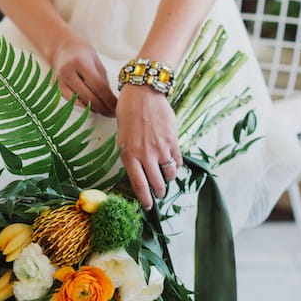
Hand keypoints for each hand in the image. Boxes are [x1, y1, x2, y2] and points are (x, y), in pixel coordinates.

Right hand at [50, 36, 115, 116]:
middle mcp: (68, 71)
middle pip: (89, 96)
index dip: (109, 99)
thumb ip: (103, 79)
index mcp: (81, 61)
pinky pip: (71, 101)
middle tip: (111, 113)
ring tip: (103, 111)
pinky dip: (82, 106)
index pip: (99, 86)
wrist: (62, 48)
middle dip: (102, 107)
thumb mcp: (96, 61)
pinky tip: (90, 107)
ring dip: (93, 109)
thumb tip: (111, 99)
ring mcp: (60, 80)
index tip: (117, 107)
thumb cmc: (82, 53)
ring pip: (79, 101)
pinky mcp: (56, 87)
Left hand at [116, 83, 182, 209]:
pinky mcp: (173, 140)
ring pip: (169, 174)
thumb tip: (138, 173)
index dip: (144, 199)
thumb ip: (130, 156)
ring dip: (168, 179)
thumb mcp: (122, 138)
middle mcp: (145, 154)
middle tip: (159, 194)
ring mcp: (161, 148)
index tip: (147, 206)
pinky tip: (172, 163)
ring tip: (165, 177)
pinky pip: (178, 160)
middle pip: (157, 184)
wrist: (143, 94)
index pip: (139, 185)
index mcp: (129, 155)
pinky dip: (176, 165)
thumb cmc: (129, 114)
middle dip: (159, 192)